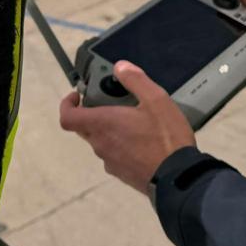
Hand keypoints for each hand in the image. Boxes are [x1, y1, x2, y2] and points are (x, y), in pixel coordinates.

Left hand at [58, 61, 195, 194]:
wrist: (178, 177)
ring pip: (100, 142)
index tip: (77, 96)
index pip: (68, 117)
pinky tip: (142, 142)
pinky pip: (113, 156)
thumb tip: (119, 67)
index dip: (67, 105)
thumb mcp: (155, 100)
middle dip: (92, 114)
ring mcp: (110, 162)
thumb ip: (135, 80)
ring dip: (109, 130)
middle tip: (112, 104)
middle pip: (84, 128)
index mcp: (102, 124)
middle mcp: (100, 144)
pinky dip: (120, 146)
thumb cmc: (165, 137)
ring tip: (133, 122)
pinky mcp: (122, 174)